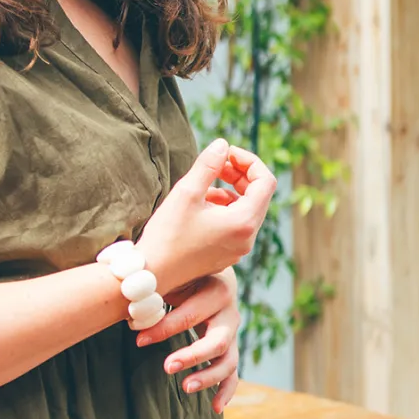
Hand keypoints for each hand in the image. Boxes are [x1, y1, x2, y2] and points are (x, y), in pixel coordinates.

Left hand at [135, 268, 239, 414]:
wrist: (211, 272)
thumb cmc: (184, 275)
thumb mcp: (173, 275)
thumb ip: (155, 286)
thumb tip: (126, 303)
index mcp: (216, 290)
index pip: (189, 315)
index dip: (163, 329)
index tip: (138, 339)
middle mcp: (230, 313)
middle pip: (217, 341)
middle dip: (192, 356)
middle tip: (167, 367)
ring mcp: (232, 333)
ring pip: (228, 360)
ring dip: (208, 376)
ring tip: (185, 387)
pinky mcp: (231, 347)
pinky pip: (233, 372)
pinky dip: (226, 390)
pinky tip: (216, 408)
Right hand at [136, 139, 275, 295]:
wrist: (152, 273)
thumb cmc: (167, 234)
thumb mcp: (187, 192)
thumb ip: (208, 165)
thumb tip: (223, 145)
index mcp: (244, 222)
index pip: (266, 182)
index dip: (249, 161)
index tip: (226, 154)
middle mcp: (247, 238)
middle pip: (259, 195)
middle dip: (240, 174)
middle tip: (217, 163)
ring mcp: (239, 248)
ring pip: (247, 209)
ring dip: (231, 190)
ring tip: (205, 184)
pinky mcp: (227, 254)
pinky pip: (236, 224)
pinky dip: (225, 208)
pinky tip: (202, 203)